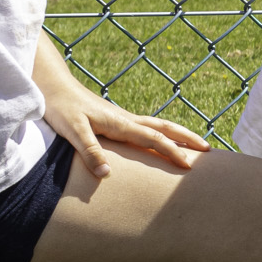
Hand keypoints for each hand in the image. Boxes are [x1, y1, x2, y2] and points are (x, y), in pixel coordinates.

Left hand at [38, 78, 208, 186]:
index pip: (154, 138)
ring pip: (158, 125)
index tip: (189, 165)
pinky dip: (162, 133)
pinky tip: (160, 140)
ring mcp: (121, 118)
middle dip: (187, 138)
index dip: (172, 151)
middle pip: (164, 127)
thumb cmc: (62, 108)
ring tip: (193, 144)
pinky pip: (146, 127)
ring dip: (178, 134)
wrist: (53, 86)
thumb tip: (107, 174)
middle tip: (208, 149)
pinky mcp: (115, 119)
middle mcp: (125, 119)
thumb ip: (90, 152)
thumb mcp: (73, 131)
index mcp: (120, 123)